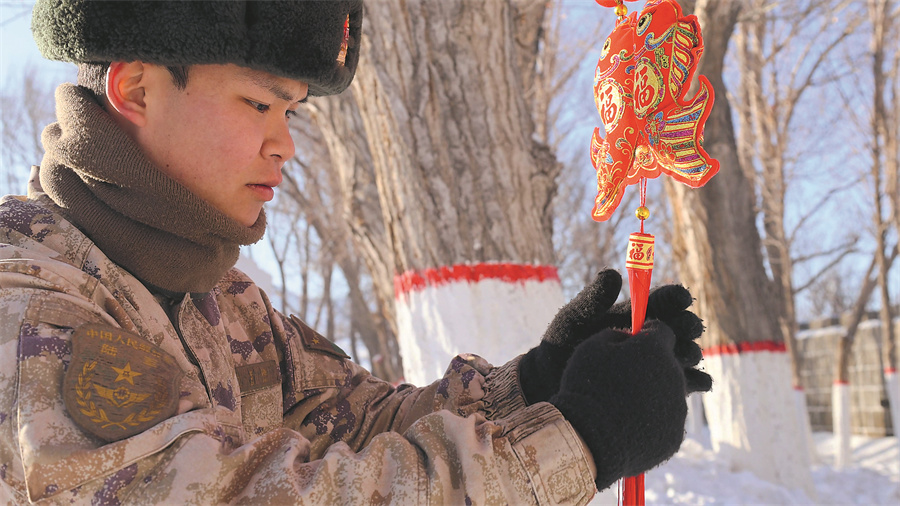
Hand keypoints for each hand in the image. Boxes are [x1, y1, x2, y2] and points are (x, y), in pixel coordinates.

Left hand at [520, 270, 710, 403]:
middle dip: (687, 325)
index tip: (682, 298)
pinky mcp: (657, 387)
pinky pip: (683, 383)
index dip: (674, 297)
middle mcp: (648, 337)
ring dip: (690, 352)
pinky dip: (695, 382)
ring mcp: (654, 362)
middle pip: (678, 327)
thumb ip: (593, 298)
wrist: (554, 384)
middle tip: (689, 327)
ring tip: (689, 355)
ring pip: (684, 353)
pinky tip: (699, 383)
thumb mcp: (574, 320)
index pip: (660, 301)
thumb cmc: (561, 347)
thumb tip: (613, 273)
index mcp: (632, 314)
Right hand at [549, 321, 690, 490]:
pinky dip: (653, 420)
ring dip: (655, 393)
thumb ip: (616, 334)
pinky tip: (630, 425)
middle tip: (628, 377)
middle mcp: (674, 375)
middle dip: (654, 365)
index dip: (647, 335)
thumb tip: (629, 337)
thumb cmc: (586, 386)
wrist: (588, 438)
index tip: (633, 344)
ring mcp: (678, 407)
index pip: (663, 331)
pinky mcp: (675, 434)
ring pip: (671, 393)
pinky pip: (667, 421)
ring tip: (626, 405)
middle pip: (671, 363)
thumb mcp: (592, 348)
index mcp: (655, 349)